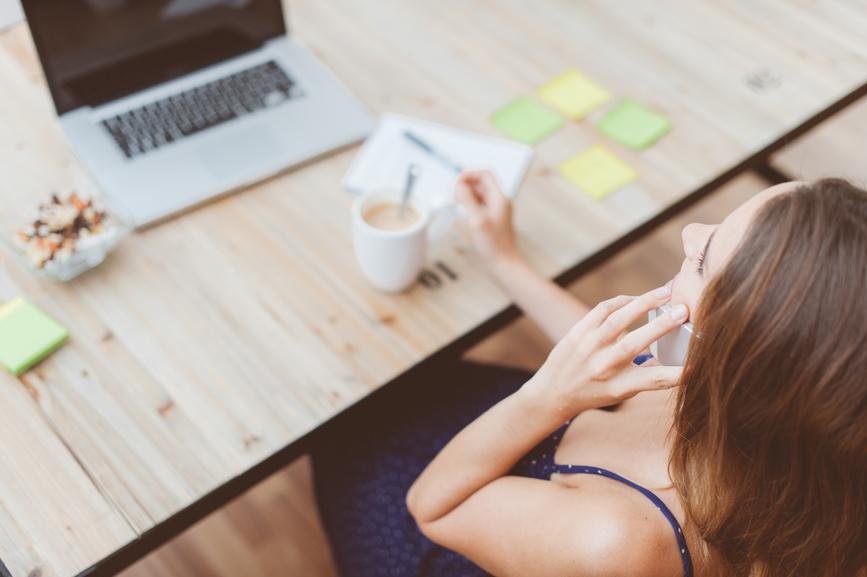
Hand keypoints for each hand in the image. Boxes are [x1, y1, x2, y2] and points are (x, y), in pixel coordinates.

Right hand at [453, 170, 520, 270]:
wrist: (503, 263)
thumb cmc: (494, 246)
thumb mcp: (476, 220)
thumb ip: (467, 200)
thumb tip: (459, 185)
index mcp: (499, 199)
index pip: (485, 174)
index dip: (469, 174)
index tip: (456, 182)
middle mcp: (500, 202)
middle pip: (482, 183)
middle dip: (466, 184)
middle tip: (453, 193)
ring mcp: (497, 211)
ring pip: (480, 193)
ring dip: (467, 193)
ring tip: (455, 200)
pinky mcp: (492, 219)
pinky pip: (480, 204)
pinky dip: (470, 203)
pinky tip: (462, 209)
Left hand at [522, 287, 688, 414]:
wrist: (552, 393)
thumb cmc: (594, 392)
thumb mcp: (623, 392)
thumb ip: (648, 376)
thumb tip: (678, 361)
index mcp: (619, 387)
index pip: (654, 381)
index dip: (678, 374)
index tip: (699, 365)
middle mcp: (603, 368)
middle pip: (635, 344)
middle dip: (661, 326)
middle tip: (684, 310)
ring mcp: (588, 348)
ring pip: (617, 320)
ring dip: (643, 303)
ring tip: (665, 293)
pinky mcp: (577, 332)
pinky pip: (602, 310)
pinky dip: (622, 301)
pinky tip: (637, 299)